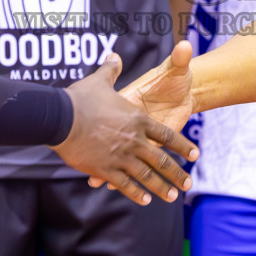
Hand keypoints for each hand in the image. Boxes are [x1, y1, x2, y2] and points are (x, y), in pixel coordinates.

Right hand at [53, 53, 197, 205]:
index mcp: (137, 119)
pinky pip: (125, 184)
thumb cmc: (80, 99)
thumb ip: (111, 70)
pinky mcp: (105, 169)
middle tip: (188, 185)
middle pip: (161, 161)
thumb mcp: (99, 81)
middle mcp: (134, 140)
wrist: (61, 118)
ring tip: (172, 197)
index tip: (194, 155)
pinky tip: (144, 200)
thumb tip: (115, 55)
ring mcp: (121, 157)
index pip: (166, 135)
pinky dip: (136, 193)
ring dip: (161, 188)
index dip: (181, 146)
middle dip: (176, 173)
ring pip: (147, 176)